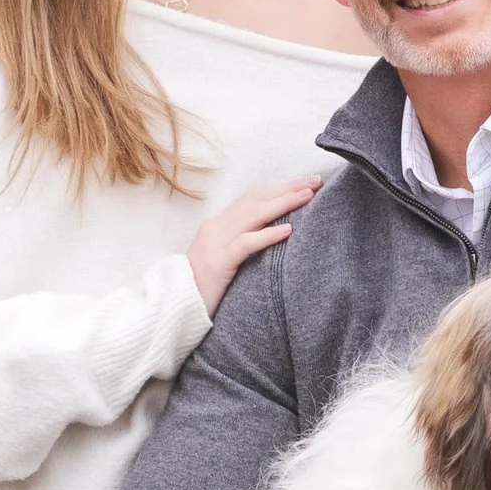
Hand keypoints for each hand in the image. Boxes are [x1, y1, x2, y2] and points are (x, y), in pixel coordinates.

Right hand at [187, 177, 320, 312]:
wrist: (175, 308)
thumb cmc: (204, 289)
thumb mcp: (224, 261)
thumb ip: (242, 244)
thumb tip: (274, 235)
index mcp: (218, 225)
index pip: (252, 199)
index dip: (279, 188)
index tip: (304, 184)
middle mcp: (216, 228)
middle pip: (256, 200)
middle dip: (287, 188)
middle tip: (315, 181)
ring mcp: (215, 243)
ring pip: (253, 215)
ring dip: (283, 203)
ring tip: (308, 196)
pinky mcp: (218, 263)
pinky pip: (246, 244)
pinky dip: (268, 234)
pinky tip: (289, 230)